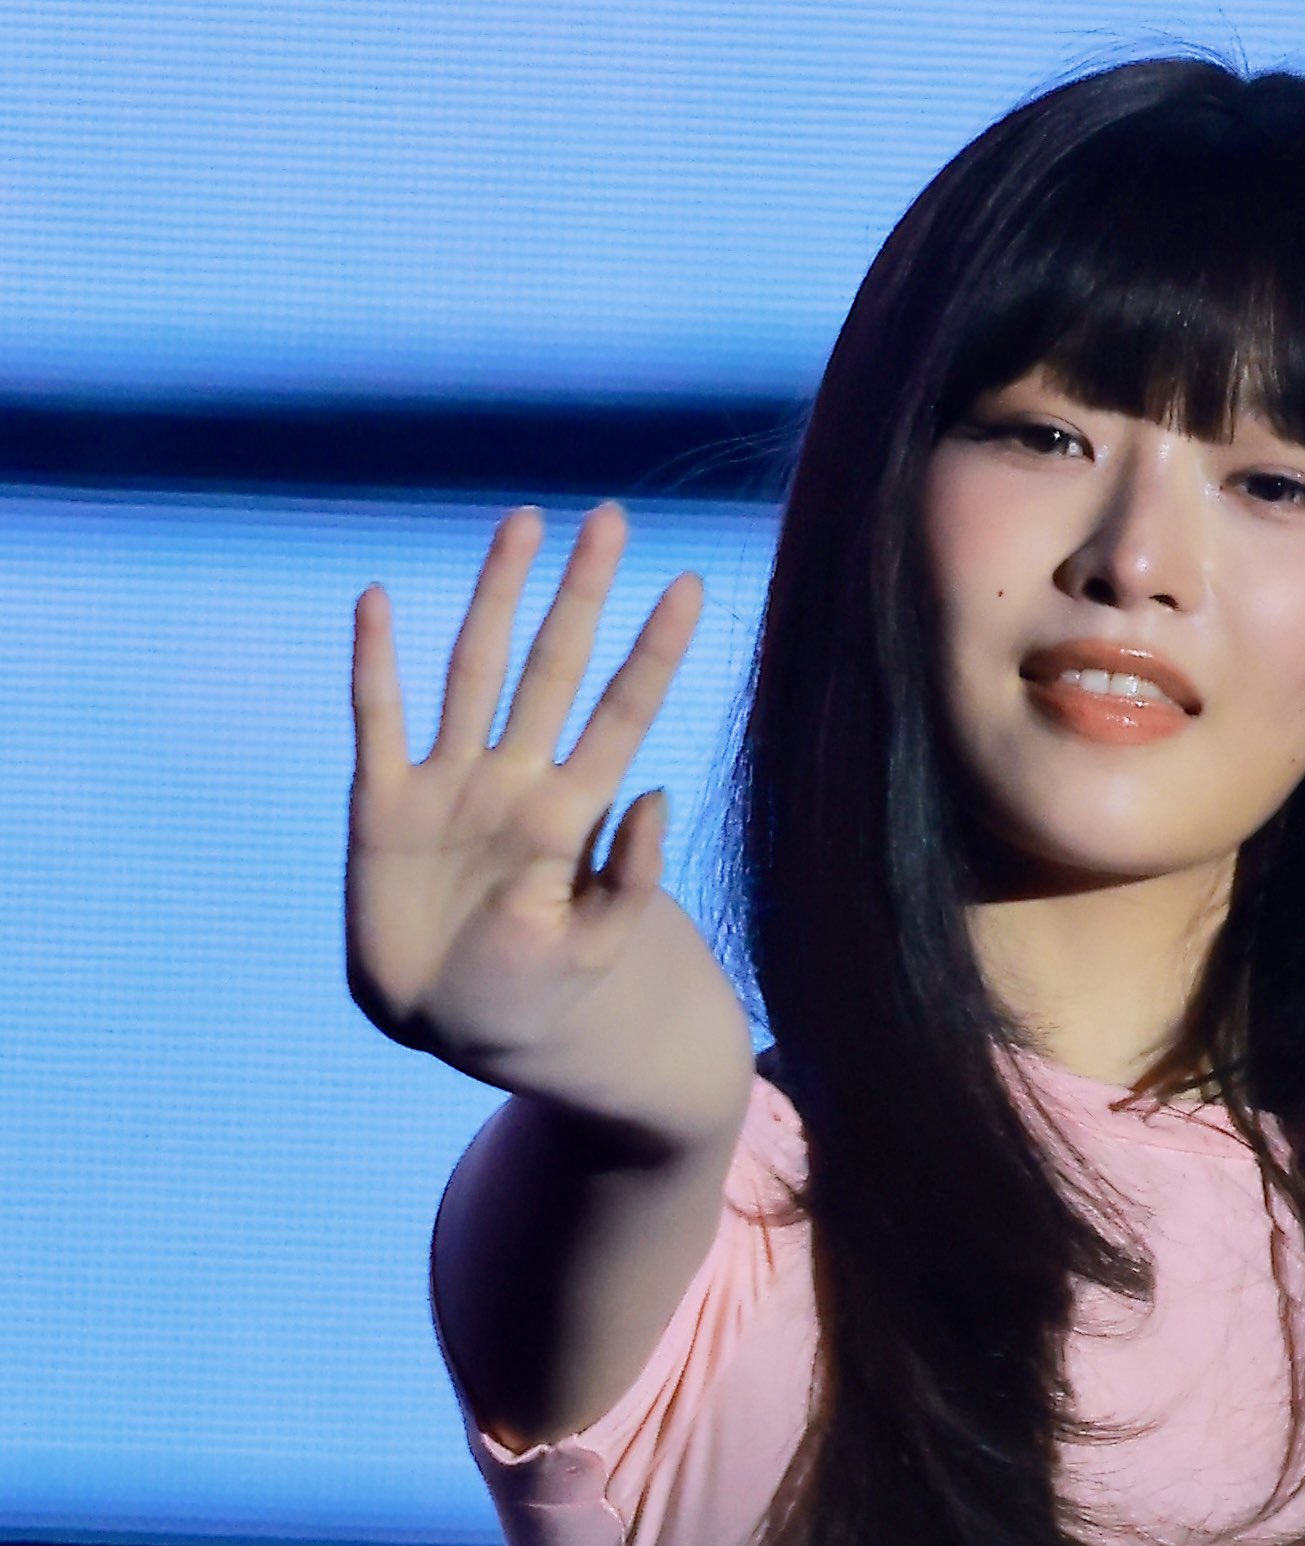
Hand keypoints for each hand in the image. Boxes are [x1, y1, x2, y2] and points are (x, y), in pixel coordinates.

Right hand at [347, 502, 704, 1075]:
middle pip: (552, 667)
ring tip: (524, 523)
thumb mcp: (590, 951)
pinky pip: (377, 719)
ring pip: (474, 668)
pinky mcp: (385, 804)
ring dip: (496, 596)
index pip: (621, 714)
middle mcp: (514, 781)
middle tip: (610, 517)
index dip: (652, 652)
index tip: (689, 586)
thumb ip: (627, 880)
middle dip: (580, 594)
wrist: (444, 1027)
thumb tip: (657, 793)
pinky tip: (374, 600)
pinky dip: (374, 663)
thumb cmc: (528, 1000)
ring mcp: (449, 784)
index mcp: (570, 814)